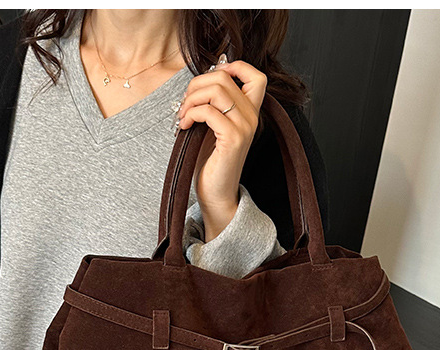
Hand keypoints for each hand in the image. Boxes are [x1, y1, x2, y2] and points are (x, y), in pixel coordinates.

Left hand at [175, 56, 266, 240]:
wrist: (216, 193)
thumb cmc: (211, 161)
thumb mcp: (213, 126)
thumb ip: (213, 103)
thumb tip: (199, 81)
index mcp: (250, 112)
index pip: (256, 75)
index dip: (234, 66)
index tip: (211, 78)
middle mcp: (252, 117)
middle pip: (224, 77)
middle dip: (196, 85)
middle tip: (184, 103)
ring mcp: (244, 128)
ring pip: (216, 90)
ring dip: (191, 99)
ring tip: (183, 116)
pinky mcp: (233, 139)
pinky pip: (208, 111)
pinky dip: (191, 114)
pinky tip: (184, 126)